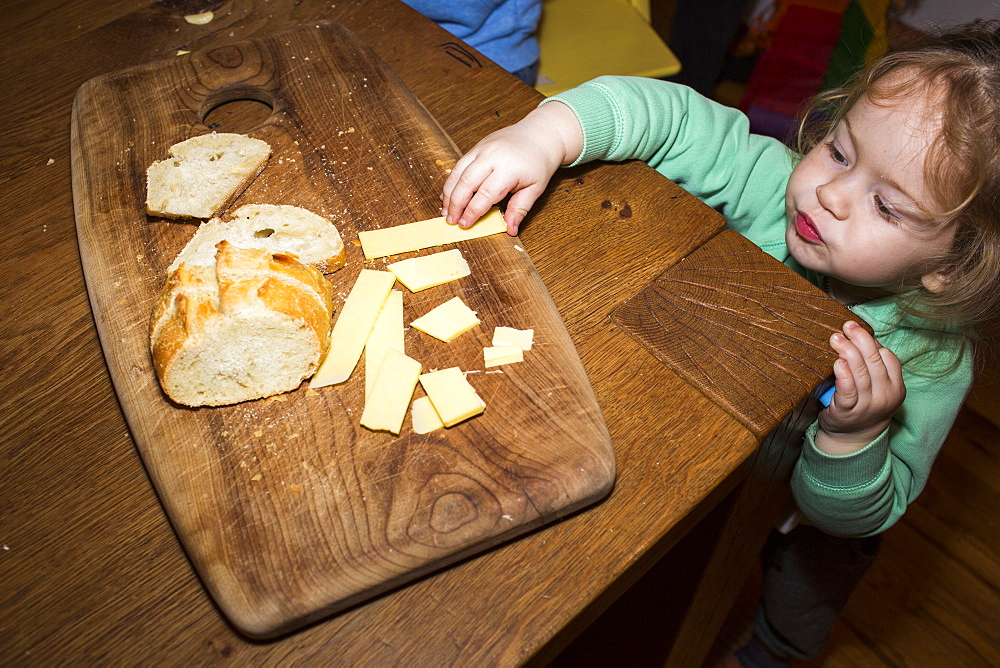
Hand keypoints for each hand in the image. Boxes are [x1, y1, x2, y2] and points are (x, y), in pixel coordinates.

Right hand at [441, 101, 582, 234]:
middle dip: (456, 204)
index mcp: (508, 168)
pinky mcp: (476, 147)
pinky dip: (452, 181)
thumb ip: (520, 209)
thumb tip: (511, 230)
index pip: (485, 194)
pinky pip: (459, 165)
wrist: (539, 135)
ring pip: (458, 172)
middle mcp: (492, 157)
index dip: (472, 211)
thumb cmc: (538, 162)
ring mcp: (482, 149)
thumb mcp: (535, 189)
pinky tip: (448, 194)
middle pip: (466, 182)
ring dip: (449, 193)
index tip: (465, 224)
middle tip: (451, 221)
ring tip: (446, 210)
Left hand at [816, 321, 904, 454]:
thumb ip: (874, 367)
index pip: (888, 358)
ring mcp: (867, 405)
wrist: (853, 437)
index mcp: (896, 387)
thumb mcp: (879, 388)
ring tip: (837, 338)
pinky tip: (837, 362)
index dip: (872, 341)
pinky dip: (843, 374)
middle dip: (860, 340)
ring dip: (848, 352)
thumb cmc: (864, 405)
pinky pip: (847, 390)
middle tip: (846, 326)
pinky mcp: (847, 412)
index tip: (857, 328)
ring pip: (861, 373)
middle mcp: (885, 396)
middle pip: (874, 361)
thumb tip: (862, 337)